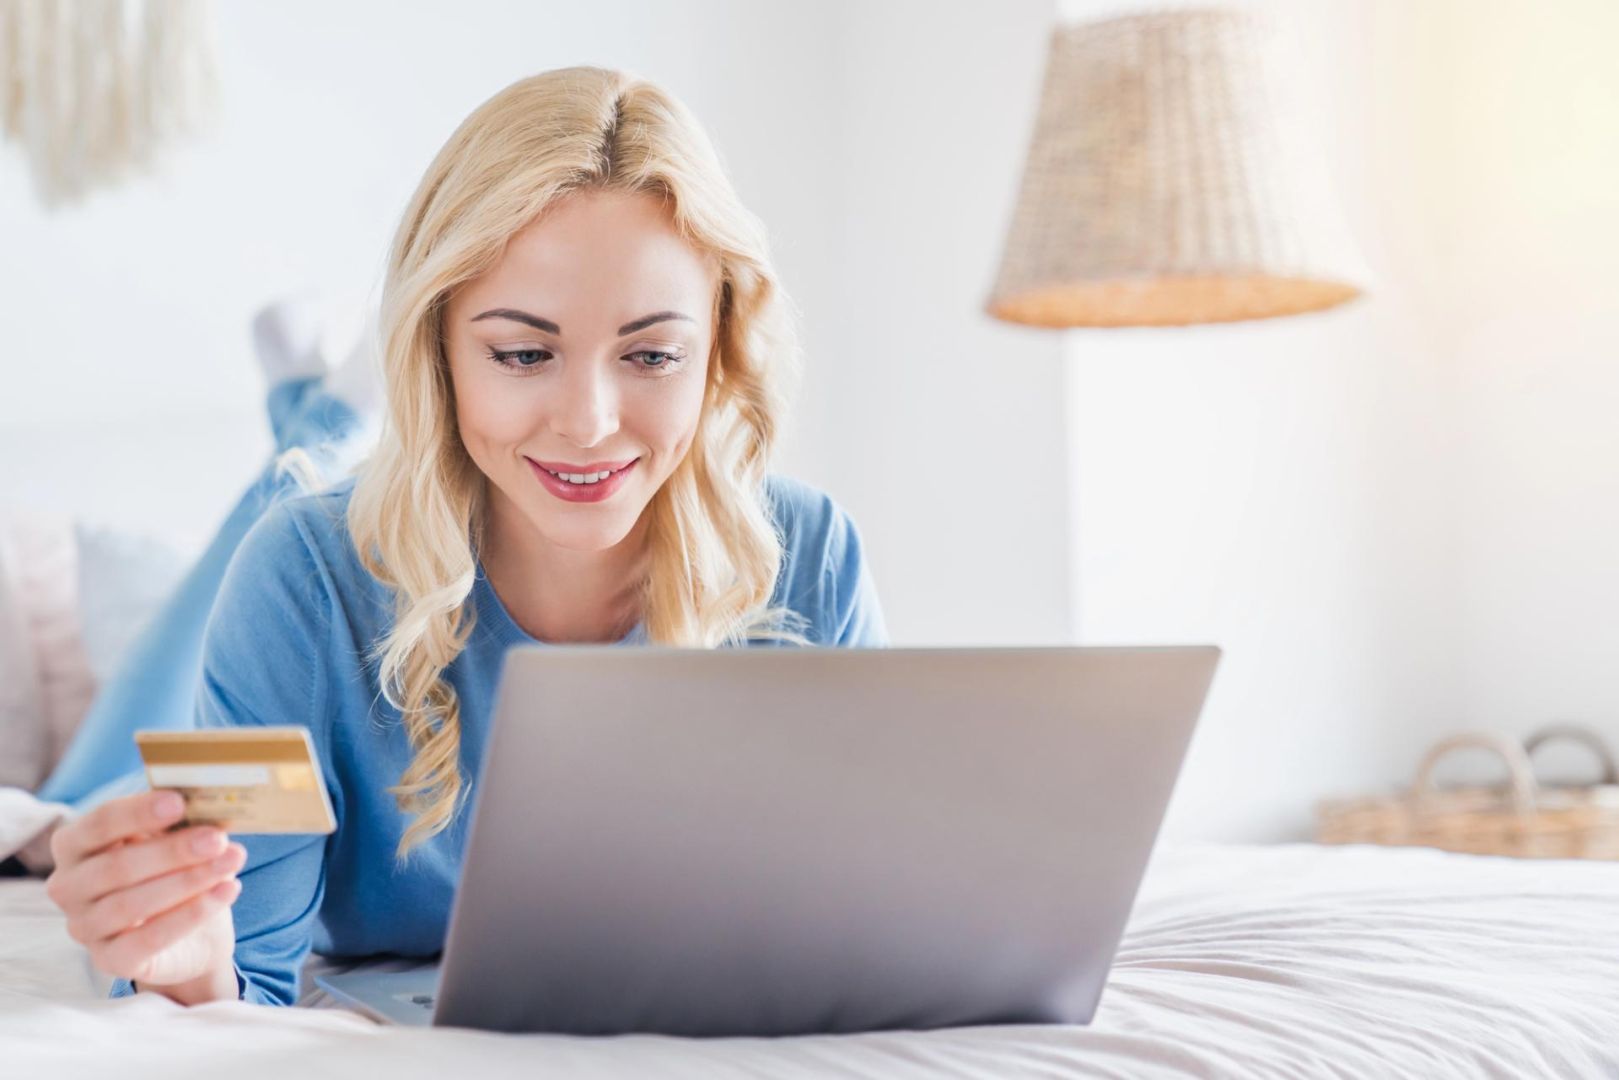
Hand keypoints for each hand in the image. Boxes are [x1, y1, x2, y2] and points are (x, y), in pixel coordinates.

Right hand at [45, 790, 244, 995]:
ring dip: (188, 881)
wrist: (193, 934)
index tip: (179, 802)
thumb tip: (205, 801)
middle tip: (217, 839)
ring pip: (130, 905)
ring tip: (232, 861)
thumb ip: (177, 822)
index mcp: (74, 845)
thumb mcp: (174, 839)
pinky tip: (227, 890)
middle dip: (172, 851)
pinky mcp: (109, 960)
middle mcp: (68, 887)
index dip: (138, 812)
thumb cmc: (174, 871)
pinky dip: (191, 914)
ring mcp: (84, 927)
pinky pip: (147, 940)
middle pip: (115, 867)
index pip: (99, 824)